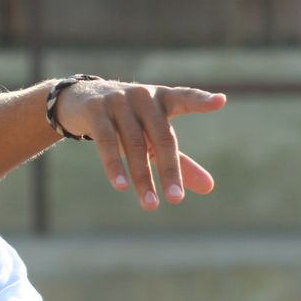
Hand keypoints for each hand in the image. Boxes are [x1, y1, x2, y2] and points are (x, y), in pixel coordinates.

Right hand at [53, 80, 226, 208]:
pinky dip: (114, 165)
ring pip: (134, 144)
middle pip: (161, 137)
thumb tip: (209, 188)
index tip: (220, 102)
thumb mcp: (152, 137)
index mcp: (162, 99)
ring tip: (150, 204)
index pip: (185, 97)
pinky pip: (106, 141)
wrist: (80, 99)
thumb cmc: (126, 121)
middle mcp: (142, 96)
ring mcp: (118, 101)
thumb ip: (179, 160)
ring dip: (141, 176)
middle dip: (169, 170)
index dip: (201, 100)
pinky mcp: (95, 110)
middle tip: (176, 200)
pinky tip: (121, 186)